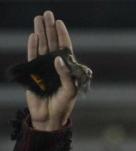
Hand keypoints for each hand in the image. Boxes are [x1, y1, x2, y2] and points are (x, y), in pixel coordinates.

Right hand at [26, 10, 77, 130]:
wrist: (49, 118)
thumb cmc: (63, 105)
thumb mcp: (70, 90)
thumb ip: (66, 75)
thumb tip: (57, 59)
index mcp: (67, 69)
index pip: (65, 49)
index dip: (62, 36)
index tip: (59, 23)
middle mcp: (55, 67)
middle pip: (53, 44)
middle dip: (50, 29)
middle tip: (48, 14)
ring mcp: (44, 69)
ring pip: (42, 47)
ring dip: (41, 33)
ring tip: (38, 19)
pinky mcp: (34, 74)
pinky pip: (32, 57)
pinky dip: (33, 47)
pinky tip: (33, 36)